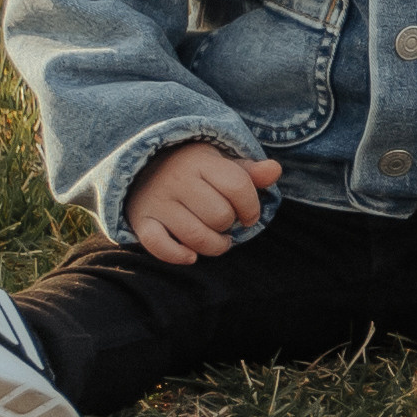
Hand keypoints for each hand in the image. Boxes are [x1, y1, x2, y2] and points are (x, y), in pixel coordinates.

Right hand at [127, 142, 282, 266]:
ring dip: (213, 246)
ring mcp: (158, 201)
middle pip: (219, 215)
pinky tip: (190, 256)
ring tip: (217, 241)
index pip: (238, 186)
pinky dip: (177, 255)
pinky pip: (158, 245)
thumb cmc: (192, 169)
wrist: (142, 166)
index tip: (249, 214)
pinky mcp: (141, 220)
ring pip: (195, 236)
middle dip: (230, 226)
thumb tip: (275, 170)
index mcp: (201, 161)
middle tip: (226, 223)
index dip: (252, 207)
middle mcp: (177, 179)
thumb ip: (249, 171)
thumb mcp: (220, 163)